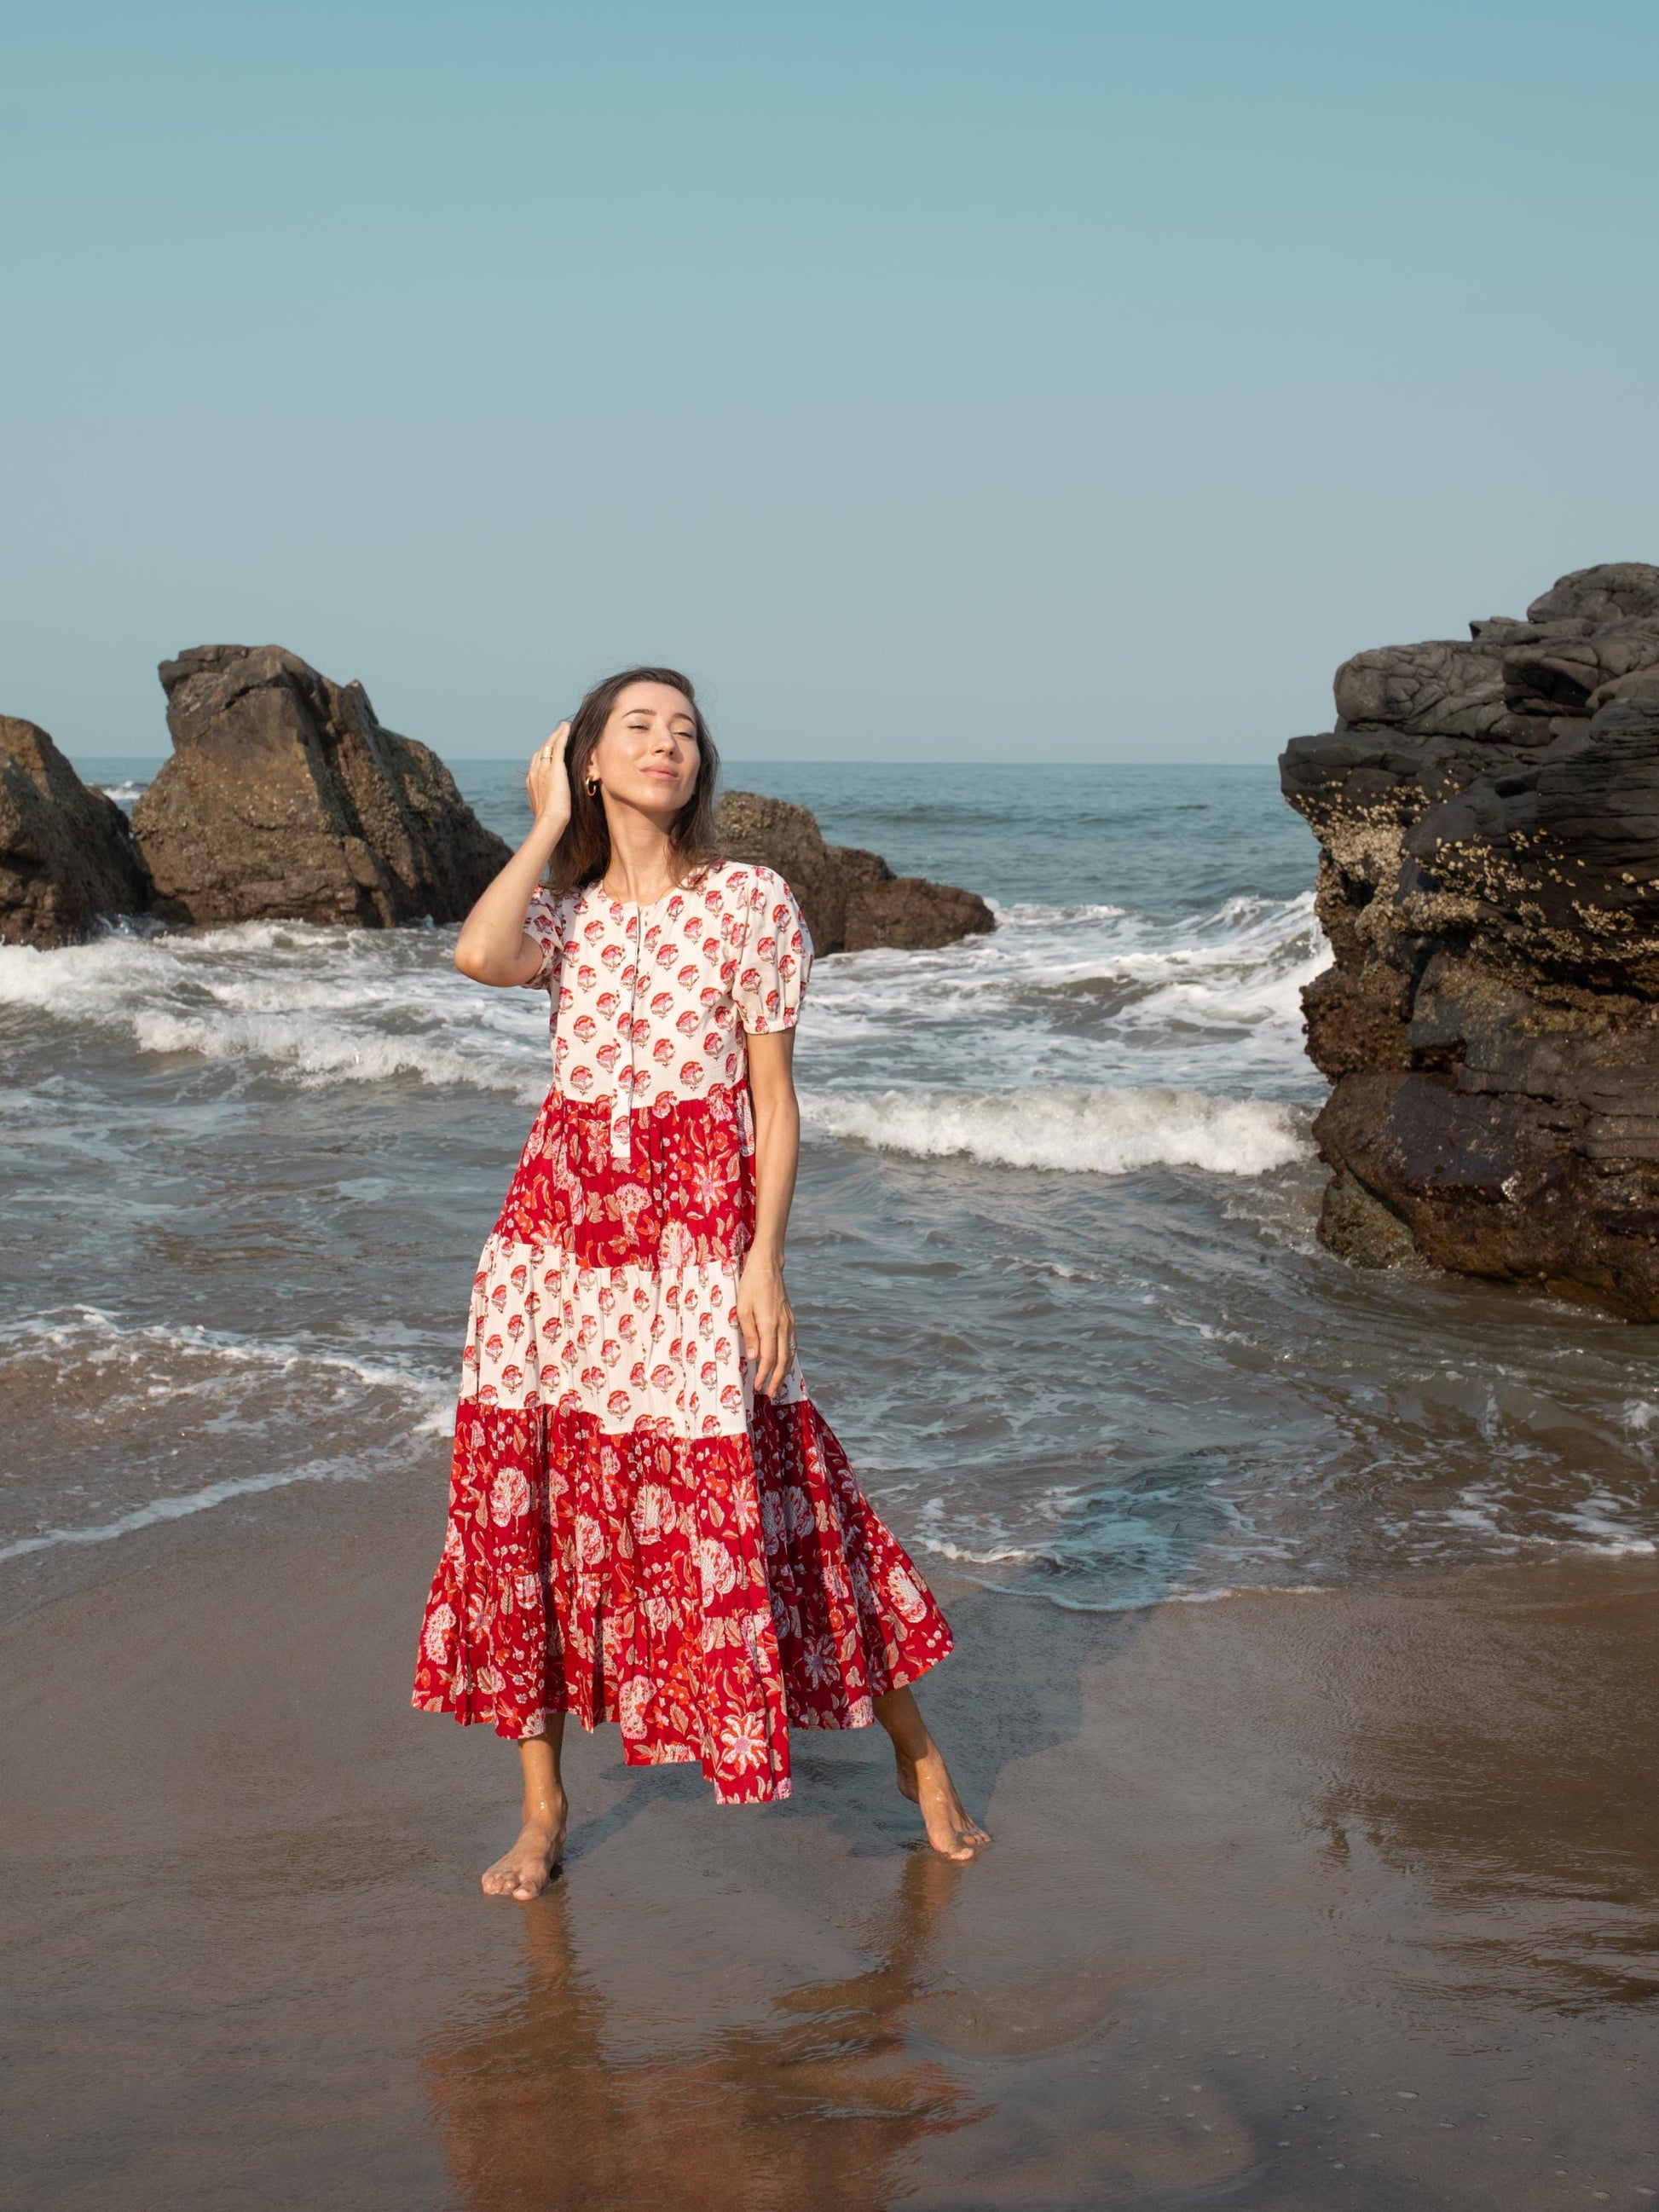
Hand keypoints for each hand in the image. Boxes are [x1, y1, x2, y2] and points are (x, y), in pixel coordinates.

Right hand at [526, 723, 572, 834]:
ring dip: (557, 734)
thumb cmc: (549, 820)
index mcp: (531, 780)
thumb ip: (545, 800)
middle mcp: (535, 771)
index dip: (544, 753)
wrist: (550, 820)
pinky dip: (562, 735)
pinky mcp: (555, 767)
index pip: (537, 761)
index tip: (551, 748)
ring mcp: (544, 768)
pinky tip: (567, 728)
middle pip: (542, 751)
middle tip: (559, 732)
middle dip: (550, 741)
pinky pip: (559, 746)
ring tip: (564, 727)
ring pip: (550, 745)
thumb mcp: (543, 808)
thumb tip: (549, 803)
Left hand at [737, 1252, 795, 1397]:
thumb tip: (754, 1358)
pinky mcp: (790, 1319)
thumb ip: (749, 1334)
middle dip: (776, 1379)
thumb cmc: (750, 1285)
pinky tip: (783, 1363)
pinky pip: (792, 1343)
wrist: (768, 1266)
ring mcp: (789, 1322)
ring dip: (784, 1371)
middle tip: (769, 1393)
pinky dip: (788, 1357)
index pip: (769, 1357)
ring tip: (777, 1384)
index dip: (764, 1375)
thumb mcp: (742, 1309)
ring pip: (790, 1353)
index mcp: (770, 1325)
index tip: (758, 1387)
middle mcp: (783, 1326)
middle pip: (783, 1360)